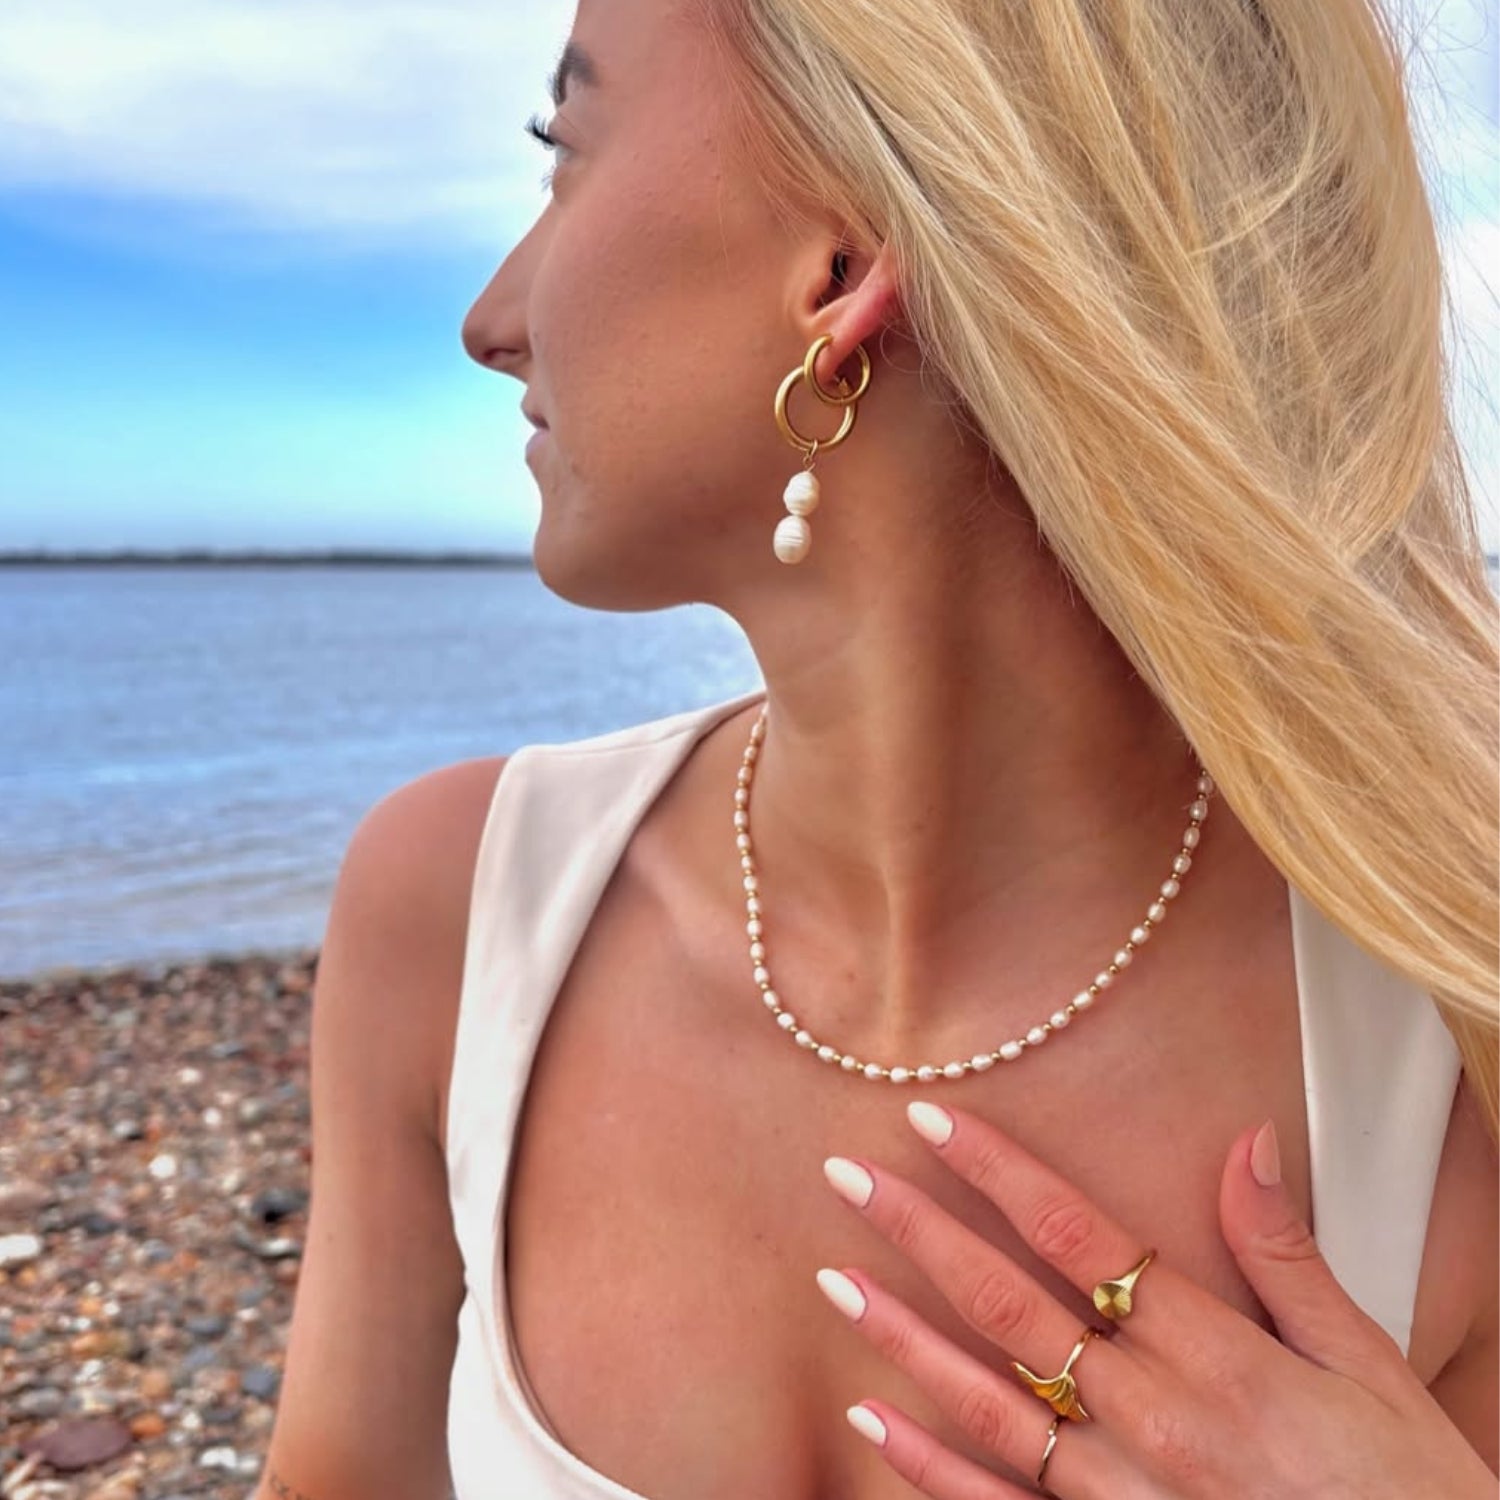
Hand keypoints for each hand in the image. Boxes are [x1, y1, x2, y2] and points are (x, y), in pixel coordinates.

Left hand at [815, 1101, 1492, 1498]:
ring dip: (900, 1334)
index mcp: (1215, 1357)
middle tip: (845, 1176)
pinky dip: (923, 1463)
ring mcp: (1118, 1497)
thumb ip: (1290, 1258)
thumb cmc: (1410, 1499)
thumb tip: (1245, 1142)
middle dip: (920, 1232)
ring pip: (984, 1401)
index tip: (932, 1118)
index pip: (1078, 1235)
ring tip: (833, 1278)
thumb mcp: (1372, 1370)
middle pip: (1010, 1304)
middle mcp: (1151, 1420)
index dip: (998, 1170)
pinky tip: (868, 1416)